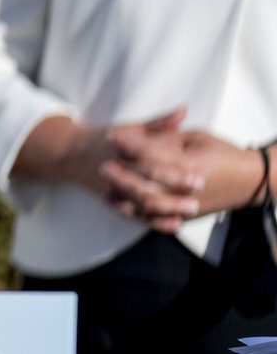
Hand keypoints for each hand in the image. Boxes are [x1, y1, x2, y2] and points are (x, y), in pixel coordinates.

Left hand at [107, 122, 263, 233]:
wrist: (250, 180)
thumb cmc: (222, 153)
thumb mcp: (197, 136)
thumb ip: (168, 134)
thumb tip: (136, 134)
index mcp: (190, 164)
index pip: (152, 155)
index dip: (130, 144)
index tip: (113, 135)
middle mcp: (187, 189)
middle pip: (146, 184)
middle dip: (121, 175)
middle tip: (104, 165)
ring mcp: (186, 205)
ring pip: (147, 205)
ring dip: (123, 196)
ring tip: (105, 187)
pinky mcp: (185, 216)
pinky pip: (154, 219)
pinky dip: (132, 213)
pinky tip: (114, 202)